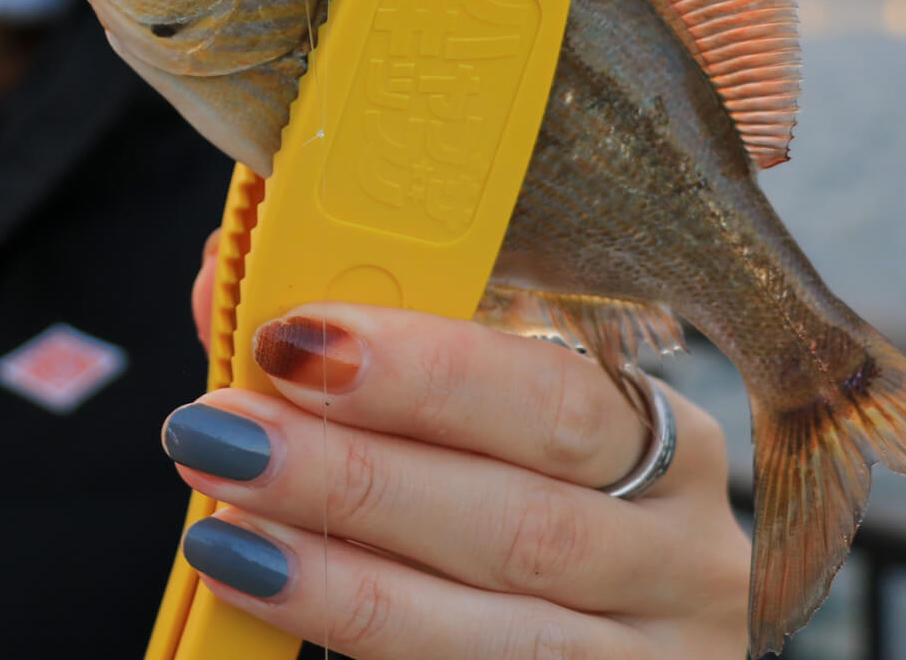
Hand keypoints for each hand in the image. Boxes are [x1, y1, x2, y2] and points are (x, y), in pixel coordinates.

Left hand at [172, 245, 747, 658]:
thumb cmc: (530, 492)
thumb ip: (373, 353)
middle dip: (358, 474)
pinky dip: (366, 645)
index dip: (423, 368)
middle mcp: (680, 557)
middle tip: (228, 434)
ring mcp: (652, 659)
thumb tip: (230, 283)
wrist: (604, 631)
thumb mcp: (490, 416)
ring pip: (503, 632)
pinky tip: (268, 603)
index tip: (296, 339)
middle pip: (524, 519)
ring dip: (342, 577)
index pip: (554, 391)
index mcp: (667, 440)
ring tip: (225, 532)